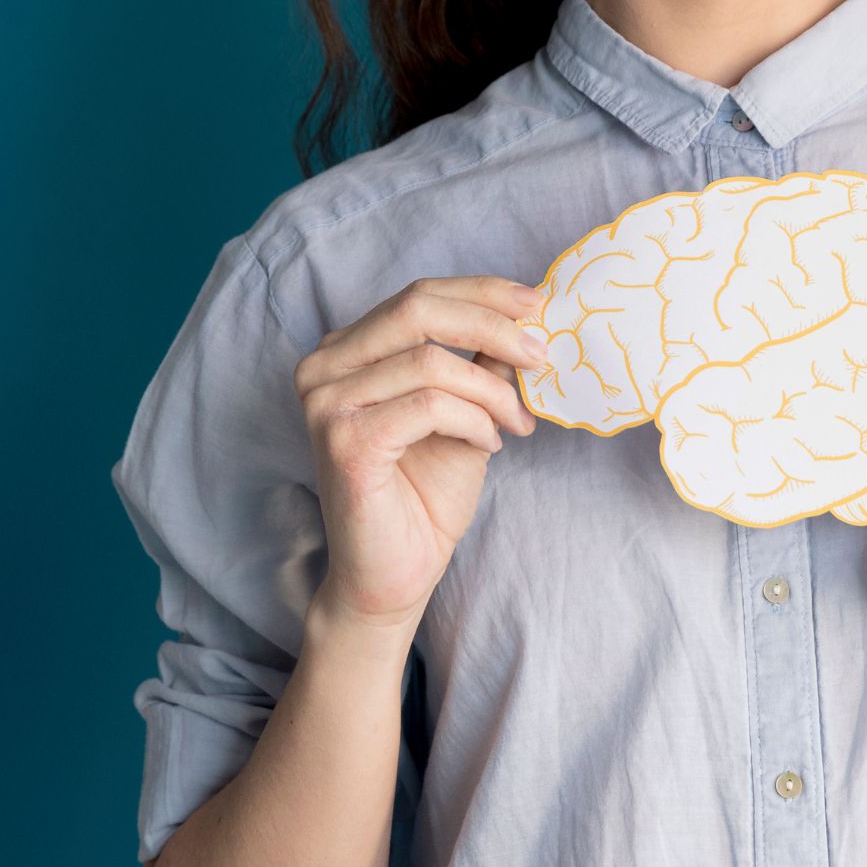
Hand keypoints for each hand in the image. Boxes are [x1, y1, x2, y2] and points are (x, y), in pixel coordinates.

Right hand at [294, 276, 548, 631]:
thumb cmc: (426, 495)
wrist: (395, 574)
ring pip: (432, 363)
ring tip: (516, 424)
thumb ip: (482, 362)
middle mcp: (324, 367)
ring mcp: (326, 403)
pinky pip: (429, 406)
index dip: (483, 292)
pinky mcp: (344, 441)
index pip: (418, 295)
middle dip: (493, 326)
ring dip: (493, 393)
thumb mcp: (467, 411)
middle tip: (541, 356)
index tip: (538, 304)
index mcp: (348, 350)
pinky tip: (488, 446)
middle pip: (417, 309)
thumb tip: (527, 316)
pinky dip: (474, 422)